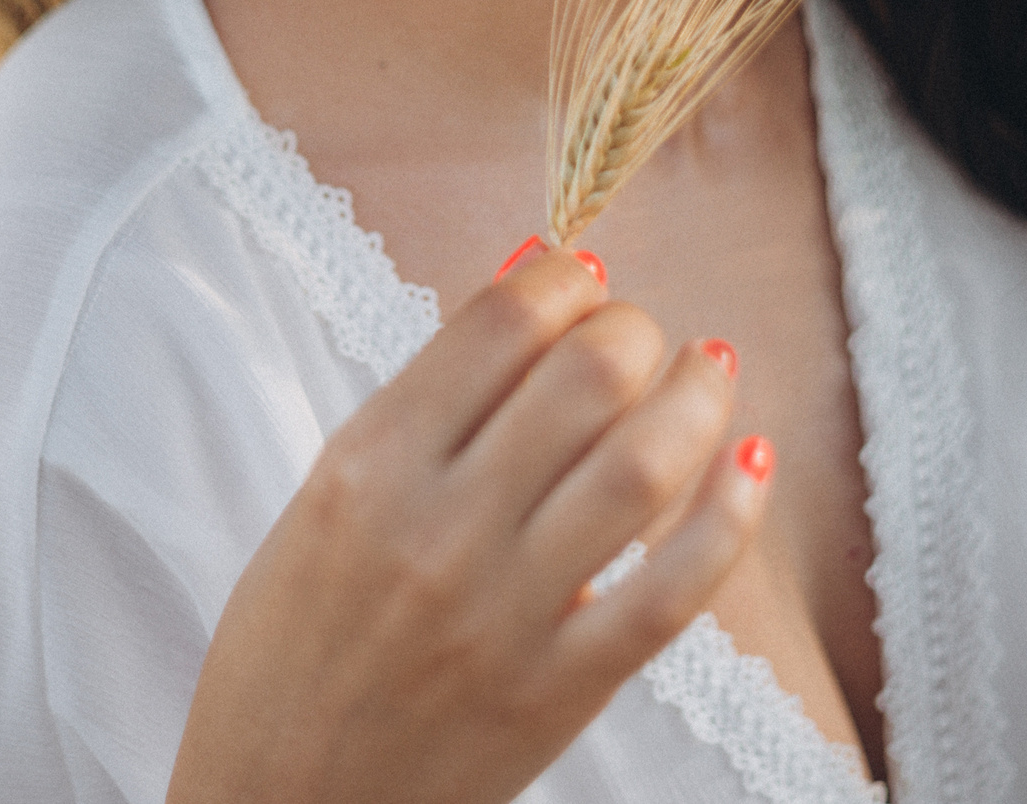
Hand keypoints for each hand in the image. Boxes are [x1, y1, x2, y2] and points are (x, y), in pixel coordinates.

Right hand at [167, 242, 769, 803]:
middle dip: (635, 327)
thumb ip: (424, 401)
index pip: (499, 323)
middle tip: (637, 334)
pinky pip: (674, 589)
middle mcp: (438, 530)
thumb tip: (527, 277)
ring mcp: (505, 614)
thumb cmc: (294, 647)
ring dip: (697, 395)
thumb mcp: (324, 500)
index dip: (566, 275)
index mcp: (366, 468)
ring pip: (644, 464)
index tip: (582, 276)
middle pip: (588, 375)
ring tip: (708, 371)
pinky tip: (747, 463)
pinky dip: (729, 514)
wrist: (279, 803)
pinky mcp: (561, 690)